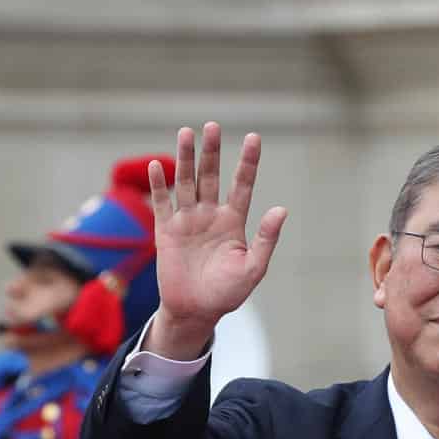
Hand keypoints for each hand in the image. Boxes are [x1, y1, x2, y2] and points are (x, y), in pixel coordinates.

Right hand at [145, 123, 287, 355]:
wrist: (196, 311)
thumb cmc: (227, 293)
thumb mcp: (253, 268)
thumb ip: (265, 238)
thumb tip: (281, 209)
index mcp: (233, 221)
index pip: (242, 184)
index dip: (248, 162)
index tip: (254, 137)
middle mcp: (210, 215)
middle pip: (211, 175)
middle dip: (212, 151)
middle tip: (213, 126)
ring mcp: (187, 220)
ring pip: (186, 182)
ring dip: (186, 158)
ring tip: (186, 133)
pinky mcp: (166, 231)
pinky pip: (162, 203)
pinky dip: (159, 185)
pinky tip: (157, 166)